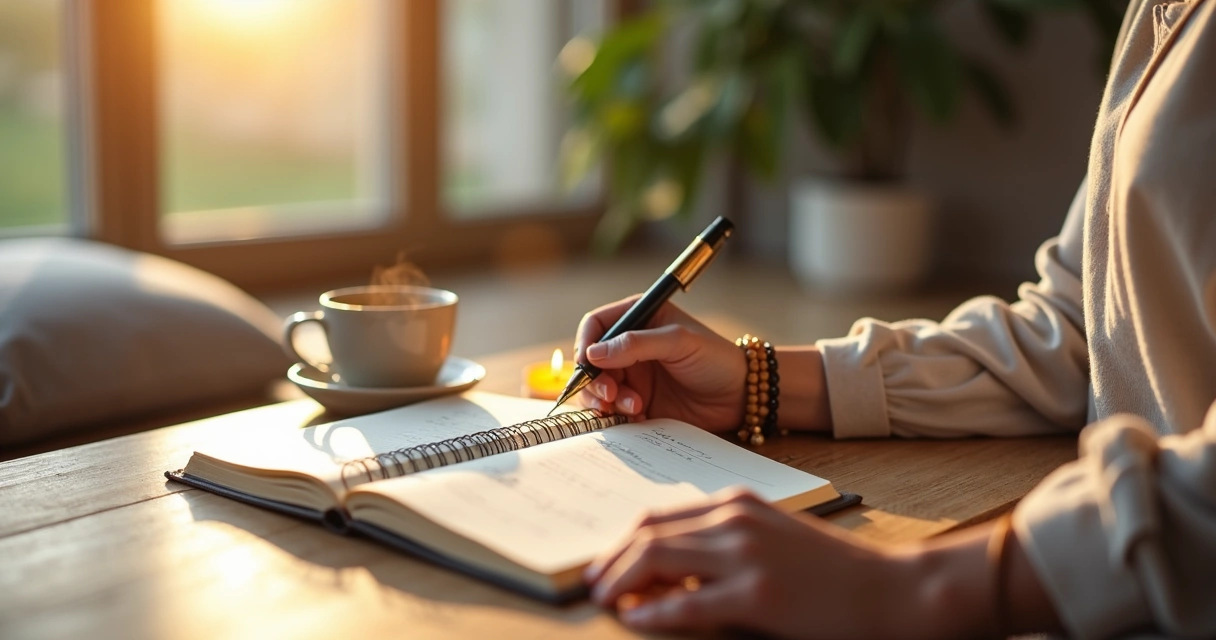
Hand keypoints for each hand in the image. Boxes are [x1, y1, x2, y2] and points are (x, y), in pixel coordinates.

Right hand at [574, 297, 745, 430]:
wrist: (740, 396)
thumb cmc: (716, 359)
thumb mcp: (679, 342)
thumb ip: (637, 344)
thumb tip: (593, 353)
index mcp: (639, 318)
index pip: (596, 324)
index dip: (586, 343)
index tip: (587, 363)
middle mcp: (630, 346)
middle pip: (591, 360)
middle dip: (595, 379)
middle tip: (610, 394)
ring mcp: (632, 375)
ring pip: (598, 387)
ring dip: (606, 400)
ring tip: (633, 407)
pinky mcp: (637, 401)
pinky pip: (613, 409)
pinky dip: (617, 415)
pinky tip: (639, 416)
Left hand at [583, 489, 923, 637]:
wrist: (892, 590)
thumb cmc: (832, 572)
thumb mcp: (771, 540)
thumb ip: (722, 545)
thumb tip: (663, 571)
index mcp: (737, 502)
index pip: (658, 516)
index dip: (622, 541)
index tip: (604, 564)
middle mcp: (736, 519)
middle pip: (648, 533)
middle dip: (611, 561)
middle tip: (593, 586)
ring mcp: (746, 554)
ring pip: (657, 558)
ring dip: (621, 582)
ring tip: (606, 602)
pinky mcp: (758, 594)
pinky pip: (688, 603)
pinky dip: (654, 613)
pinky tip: (636, 621)